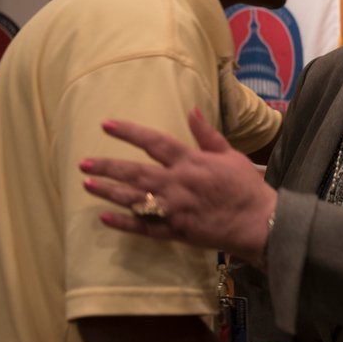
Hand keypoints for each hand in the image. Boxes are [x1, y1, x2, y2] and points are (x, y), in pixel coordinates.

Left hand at [80, 109, 276, 263]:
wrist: (259, 223)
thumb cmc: (246, 187)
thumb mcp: (231, 155)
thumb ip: (207, 135)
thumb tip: (191, 110)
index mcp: (191, 162)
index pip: (154, 142)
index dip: (129, 133)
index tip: (107, 125)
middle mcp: (178, 183)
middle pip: (136, 172)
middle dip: (108, 166)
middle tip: (84, 162)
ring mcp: (174, 209)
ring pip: (135, 199)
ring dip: (109, 191)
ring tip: (87, 184)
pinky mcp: (175, 231)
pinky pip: (144, 227)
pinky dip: (124, 223)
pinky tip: (104, 218)